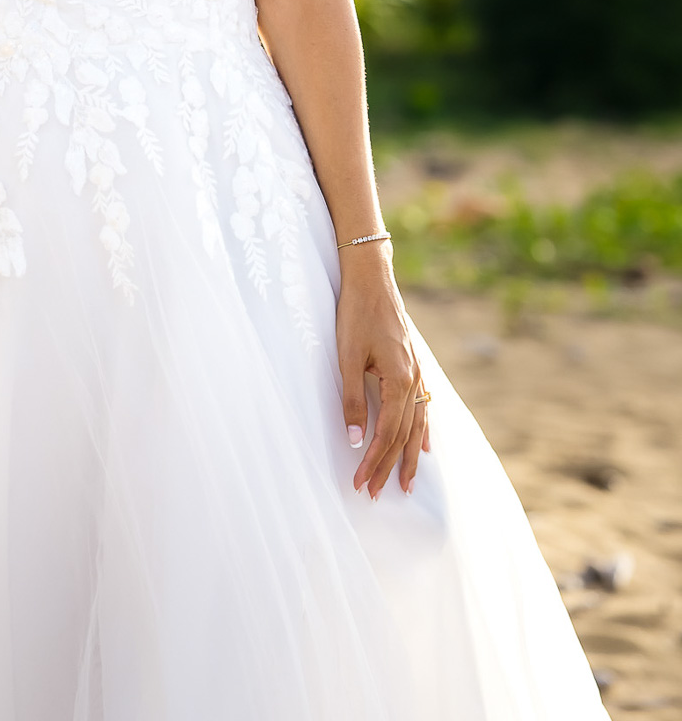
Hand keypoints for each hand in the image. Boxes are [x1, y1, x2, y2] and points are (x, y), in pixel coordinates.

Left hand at [336, 249, 429, 498]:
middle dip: (389, 467)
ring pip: (416, 424)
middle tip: (376, 494)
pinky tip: (424, 445)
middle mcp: (413, 379)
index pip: (387, 433)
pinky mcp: (413, 364)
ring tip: (407, 483)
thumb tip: (356, 440)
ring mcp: (417, 372)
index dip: (374, 462)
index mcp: (399, 379)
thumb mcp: (347, 356)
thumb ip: (353, 399)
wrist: (371, 277)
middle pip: (403, 435)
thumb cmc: (355, 313)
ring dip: (409, 456)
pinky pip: (422, 406)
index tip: (360, 484)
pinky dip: (423, 430)